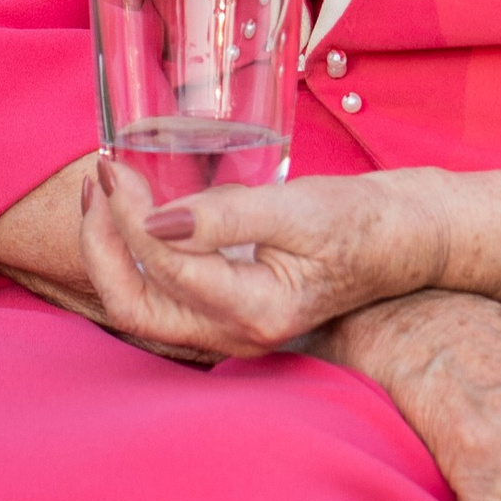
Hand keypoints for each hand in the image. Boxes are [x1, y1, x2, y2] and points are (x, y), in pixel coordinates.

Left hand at [74, 155, 450, 360]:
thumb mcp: (298, 210)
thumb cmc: (362, 222)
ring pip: (143, 304)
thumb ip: (226, 219)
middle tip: (95, 183)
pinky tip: (133, 216)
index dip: (130, 215)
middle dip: (100, 246)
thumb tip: (156, 224)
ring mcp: (230, 327)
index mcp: (255, 313)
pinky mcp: (228, 307)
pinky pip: (163, 294)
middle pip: (136, 306)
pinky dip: (136, 258)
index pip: (167, 266)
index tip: (113, 166)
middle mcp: (236, 334)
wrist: (405, 239)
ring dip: (111, 252)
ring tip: (100, 195)